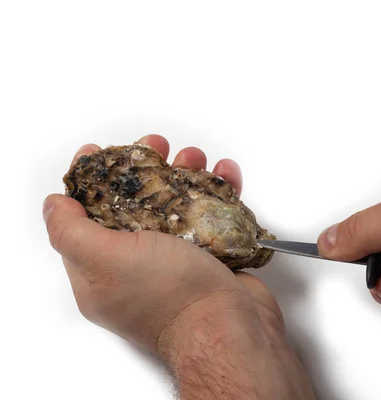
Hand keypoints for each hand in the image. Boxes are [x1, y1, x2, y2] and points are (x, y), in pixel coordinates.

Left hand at [44, 135, 313, 398]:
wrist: (229, 327)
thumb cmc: (169, 296)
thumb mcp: (103, 260)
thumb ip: (70, 231)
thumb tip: (53, 205)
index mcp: (103, 271)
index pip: (86, 217)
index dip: (90, 180)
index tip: (100, 152)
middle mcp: (139, 267)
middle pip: (136, 203)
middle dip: (146, 168)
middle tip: (158, 146)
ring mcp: (179, 262)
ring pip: (178, 205)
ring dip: (188, 174)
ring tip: (196, 158)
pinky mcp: (214, 257)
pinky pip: (214, 215)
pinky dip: (221, 191)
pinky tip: (226, 174)